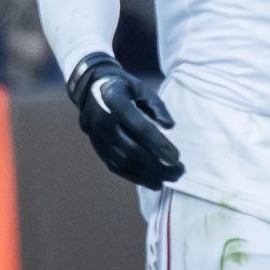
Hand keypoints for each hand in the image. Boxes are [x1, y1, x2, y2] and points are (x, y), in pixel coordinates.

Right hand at [66, 53, 183, 188]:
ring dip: (149, 174)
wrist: (90, 89)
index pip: (139, 128)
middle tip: (179, 172)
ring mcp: (98, 137)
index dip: (159, 144)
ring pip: (125, 163)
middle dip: (158, 165)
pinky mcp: (98, 148)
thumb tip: (169, 126)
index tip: (177, 157)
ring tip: (170, 178)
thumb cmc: (123, 88)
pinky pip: (117, 167)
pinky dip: (136, 177)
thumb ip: (156, 106)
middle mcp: (103, 122)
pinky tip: (155, 182)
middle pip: (132, 150)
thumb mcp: (141, 88)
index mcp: (115, 101)